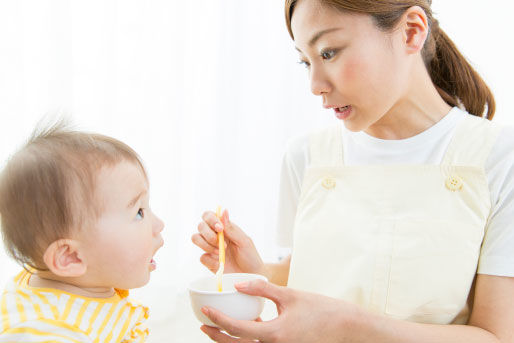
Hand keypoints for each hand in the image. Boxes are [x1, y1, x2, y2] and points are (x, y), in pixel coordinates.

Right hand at [192, 209, 265, 275]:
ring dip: (207, 245)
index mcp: (224, 228)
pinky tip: (220, 263)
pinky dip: (211, 260)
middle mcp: (214, 236)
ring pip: (196, 238)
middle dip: (209, 234)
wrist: (251, 276)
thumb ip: (232, 228)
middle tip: (222, 243)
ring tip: (220, 253)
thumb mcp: (244, 241)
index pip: (209, 216)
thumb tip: (223, 211)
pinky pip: (202, 257)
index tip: (219, 228)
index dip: (211, 219)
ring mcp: (210, 248)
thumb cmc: (250, 257)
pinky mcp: (208, 261)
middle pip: (200, 226)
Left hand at [200, 279, 362, 342]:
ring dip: (230, 339)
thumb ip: (262, 289)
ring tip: (219, 326)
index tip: (205, 311)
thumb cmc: (320, 309)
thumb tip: (239, 284)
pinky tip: (248, 325)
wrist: (346, 328)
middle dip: (217, 337)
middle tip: (203, 325)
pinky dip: (249, 338)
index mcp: (274, 334)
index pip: (237, 329)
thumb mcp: (290, 295)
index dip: (218, 320)